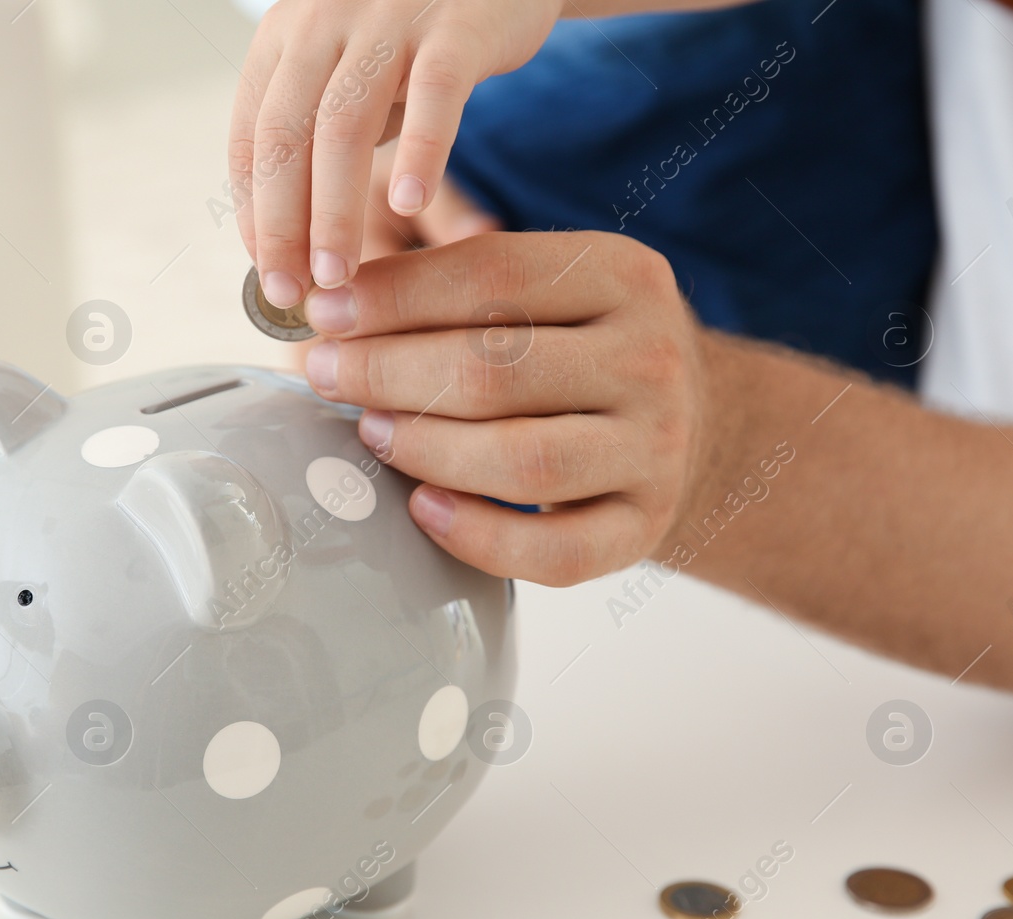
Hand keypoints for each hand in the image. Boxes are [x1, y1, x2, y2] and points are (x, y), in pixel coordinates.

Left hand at [229, 0, 559, 306]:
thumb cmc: (415, 40)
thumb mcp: (347, 80)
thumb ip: (316, 145)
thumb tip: (284, 247)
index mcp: (285, 40)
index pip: (249, 141)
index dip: (254, 216)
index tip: (269, 275)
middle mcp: (323, 21)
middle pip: (284, 139)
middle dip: (283, 227)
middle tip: (294, 293)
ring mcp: (388, 20)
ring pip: (343, 126)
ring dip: (335, 211)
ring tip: (338, 275)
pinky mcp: (456, 28)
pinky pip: (435, 96)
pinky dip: (419, 153)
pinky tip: (411, 204)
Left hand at [301, 231, 707, 586]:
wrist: (690, 422)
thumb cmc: (578, 349)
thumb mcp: (542, 289)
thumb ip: (454, 285)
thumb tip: (332, 307)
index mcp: (620, 274)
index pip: (491, 274)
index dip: (393, 296)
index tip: (322, 313)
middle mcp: (649, 358)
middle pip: (495, 369)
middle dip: (388, 373)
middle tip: (327, 375)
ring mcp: (655, 449)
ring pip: (521, 459)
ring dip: (425, 449)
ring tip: (371, 434)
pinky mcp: (644, 526)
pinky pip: (554, 551)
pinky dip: (478, 537)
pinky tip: (423, 511)